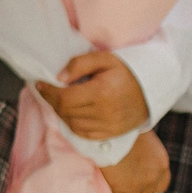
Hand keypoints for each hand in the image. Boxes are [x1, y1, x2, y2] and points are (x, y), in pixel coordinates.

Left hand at [34, 52, 148, 140]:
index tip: (40, 84)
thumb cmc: (126, 72)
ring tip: (59, 99)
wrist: (152, 91)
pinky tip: (71, 112)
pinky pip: (83, 132)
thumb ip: (79, 64)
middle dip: (52, 100)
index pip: (65, 97)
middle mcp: (105, 113)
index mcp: (102, 93)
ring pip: (72, 123)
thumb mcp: (104, 59)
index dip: (48, 91)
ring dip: (61, 112)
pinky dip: (72, 123)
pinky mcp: (111, 134)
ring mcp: (109, 126)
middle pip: (66, 111)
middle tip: (46, 90)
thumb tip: (59, 77)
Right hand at [101, 129, 169, 192]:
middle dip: (135, 190)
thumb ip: (145, 154)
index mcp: (161, 163)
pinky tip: (105, 185)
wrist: (113, 128)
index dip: (148, 185)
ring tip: (112, 186)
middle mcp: (154, 177)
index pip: (160, 186)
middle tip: (121, 181)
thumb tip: (136, 158)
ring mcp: (139, 184)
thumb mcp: (143, 140)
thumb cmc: (124, 128)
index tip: (137, 181)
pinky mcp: (123, 187)